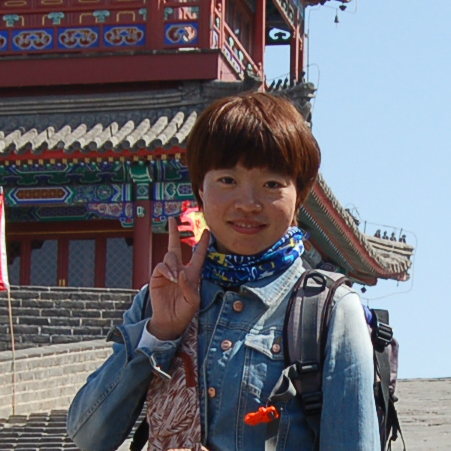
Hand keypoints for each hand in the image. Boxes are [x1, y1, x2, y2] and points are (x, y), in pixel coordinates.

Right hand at [148, 216, 209, 340]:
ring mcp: (167, 272)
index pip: (197, 255)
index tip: (207, 231)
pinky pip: (161, 266)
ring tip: (175, 278)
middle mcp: (179, 269)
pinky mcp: (157, 277)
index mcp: (192, 274)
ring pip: (169, 256)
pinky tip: (171, 277)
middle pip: (176, 246)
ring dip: (173, 264)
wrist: (170, 321)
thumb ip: (190, 286)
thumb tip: (181, 274)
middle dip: (173, 232)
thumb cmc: (185, 312)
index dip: (202, 244)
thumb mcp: (194, 300)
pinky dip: (167, 269)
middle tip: (171, 219)